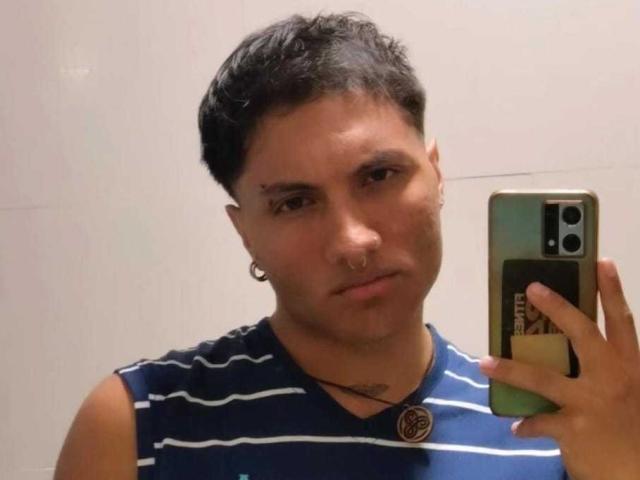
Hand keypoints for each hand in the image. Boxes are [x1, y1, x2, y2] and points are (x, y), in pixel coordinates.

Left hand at [480, 259, 639, 479]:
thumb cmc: (632, 426)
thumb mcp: (628, 390)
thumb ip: (606, 366)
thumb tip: (564, 347)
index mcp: (630, 366)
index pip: (622, 321)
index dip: (613, 291)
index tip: (601, 260)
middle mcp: (614, 378)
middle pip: (584, 334)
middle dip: (558, 308)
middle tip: (532, 287)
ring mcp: (594, 403)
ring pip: (544, 378)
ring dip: (511, 369)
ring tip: (485, 362)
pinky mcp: (576, 429)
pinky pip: (540, 421)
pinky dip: (526, 424)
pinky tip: (515, 425)